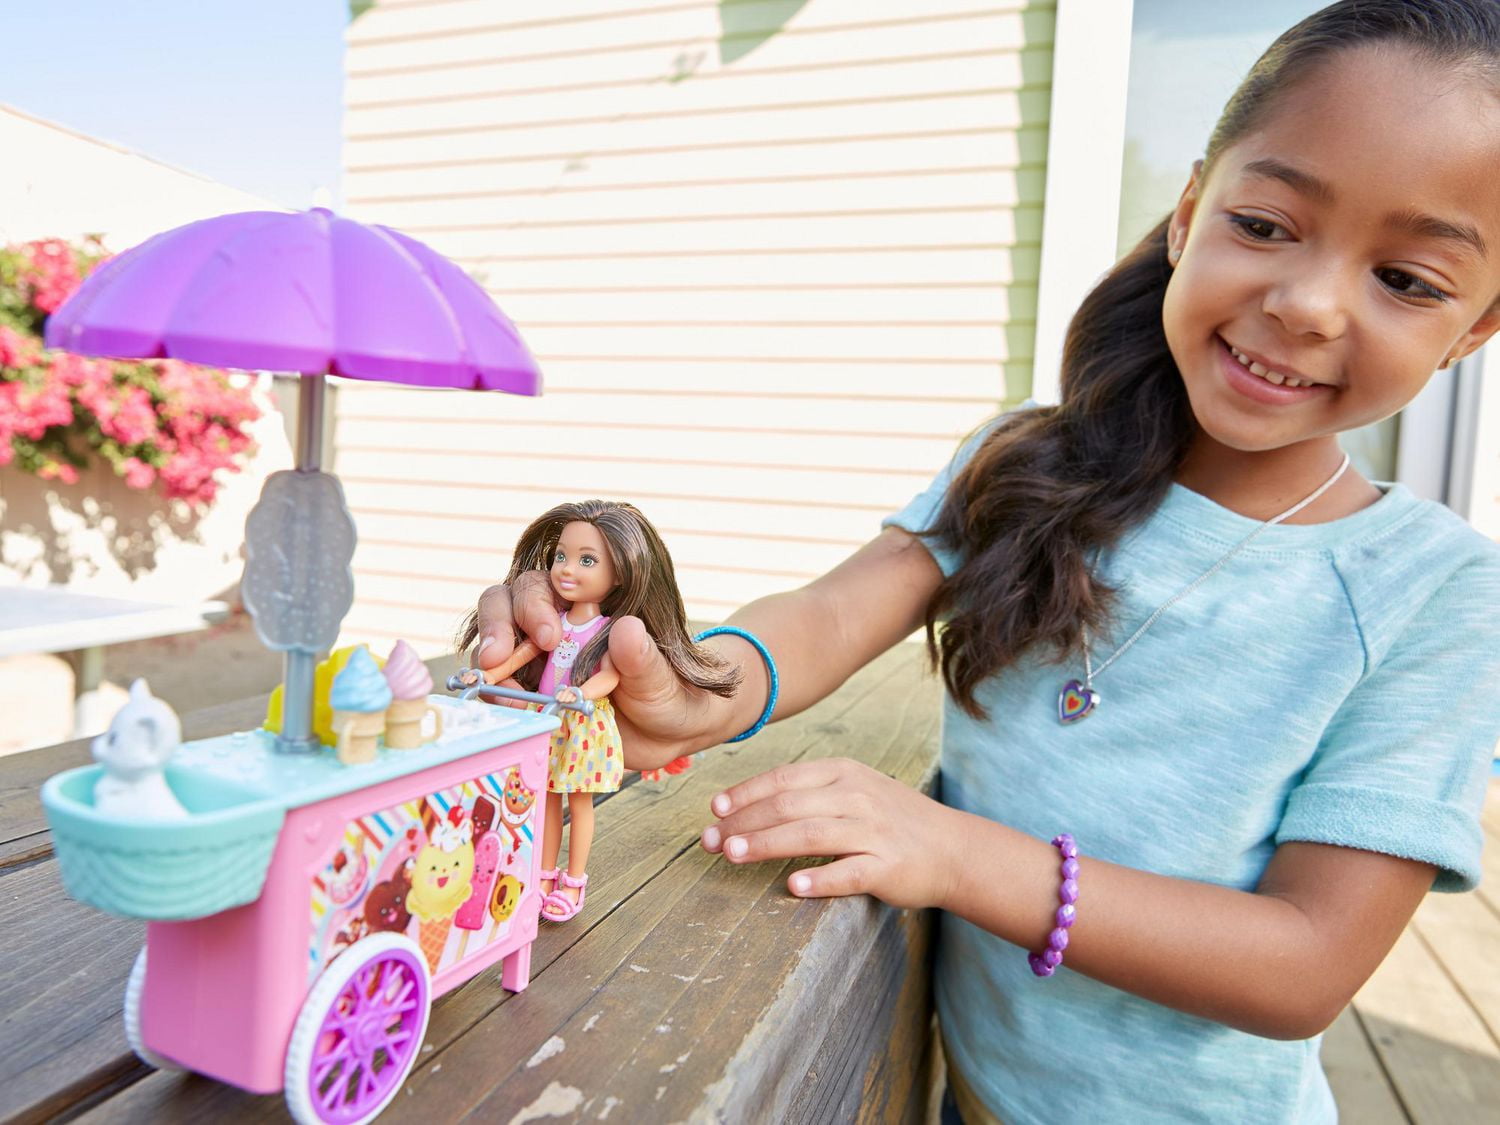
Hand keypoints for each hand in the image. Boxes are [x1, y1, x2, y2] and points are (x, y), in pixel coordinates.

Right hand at [474, 581, 731, 768]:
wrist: (667, 738)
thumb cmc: (667, 692)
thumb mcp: (662, 676)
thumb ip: (643, 657)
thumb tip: (627, 628)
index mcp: (585, 606)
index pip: (547, 584)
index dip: (537, 604)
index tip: (549, 637)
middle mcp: (552, 626)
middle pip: (505, 603)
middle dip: (497, 625)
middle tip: (497, 658)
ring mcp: (533, 661)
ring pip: (491, 647)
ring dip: (488, 667)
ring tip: (501, 693)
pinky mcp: (525, 695)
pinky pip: (496, 691)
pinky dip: (494, 698)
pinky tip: (508, 712)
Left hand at [699, 758, 960, 909]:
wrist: (953, 848)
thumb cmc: (892, 821)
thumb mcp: (854, 789)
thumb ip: (809, 793)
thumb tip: (749, 806)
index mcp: (843, 773)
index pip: (783, 778)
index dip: (745, 794)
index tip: (714, 810)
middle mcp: (856, 796)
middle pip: (789, 805)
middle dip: (744, 822)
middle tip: (710, 841)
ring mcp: (873, 830)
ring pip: (811, 834)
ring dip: (768, 844)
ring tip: (733, 855)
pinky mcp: (888, 866)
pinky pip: (849, 872)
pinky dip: (821, 878)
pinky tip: (793, 886)